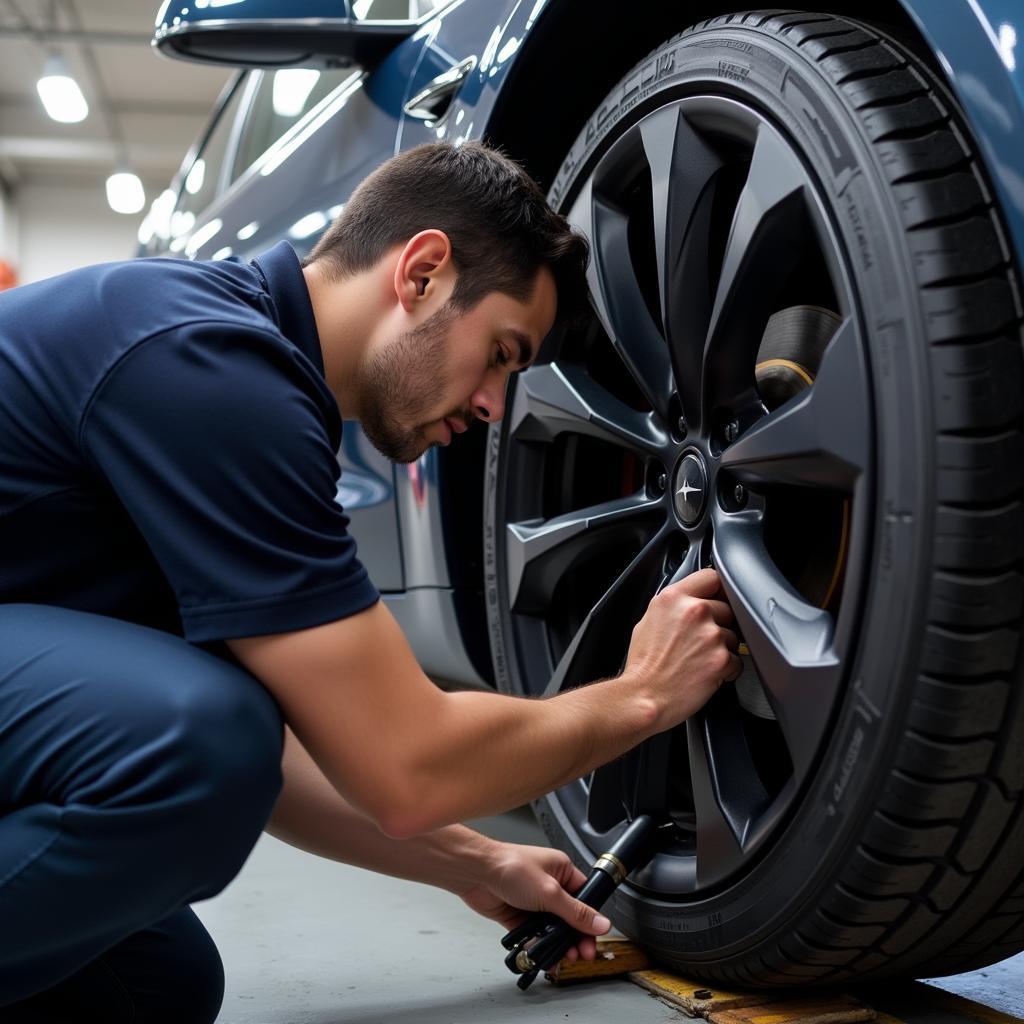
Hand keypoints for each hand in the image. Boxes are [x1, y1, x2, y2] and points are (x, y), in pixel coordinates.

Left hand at [455, 841, 610, 962]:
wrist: (475, 873)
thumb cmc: (510, 867)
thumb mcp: (550, 892)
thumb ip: (576, 912)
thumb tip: (601, 923)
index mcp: (561, 871)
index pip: (585, 899)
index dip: (591, 922)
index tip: (592, 942)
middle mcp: (549, 886)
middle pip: (569, 918)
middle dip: (574, 938)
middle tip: (579, 955)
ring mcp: (533, 902)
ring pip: (551, 929)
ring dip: (556, 944)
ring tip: (561, 958)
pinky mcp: (518, 916)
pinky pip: (533, 935)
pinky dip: (538, 946)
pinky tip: (542, 956)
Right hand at [623, 568, 741, 733]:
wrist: (644, 696)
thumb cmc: (644, 665)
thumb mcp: (649, 621)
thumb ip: (673, 606)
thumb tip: (689, 602)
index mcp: (674, 598)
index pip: (711, 577)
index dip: (716, 590)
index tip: (717, 598)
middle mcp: (694, 611)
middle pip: (726, 608)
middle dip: (718, 625)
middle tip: (700, 642)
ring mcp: (711, 634)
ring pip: (733, 636)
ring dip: (722, 648)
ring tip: (699, 661)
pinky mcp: (722, 658)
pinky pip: (737, 661)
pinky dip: (727, 669)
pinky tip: (706, 674)